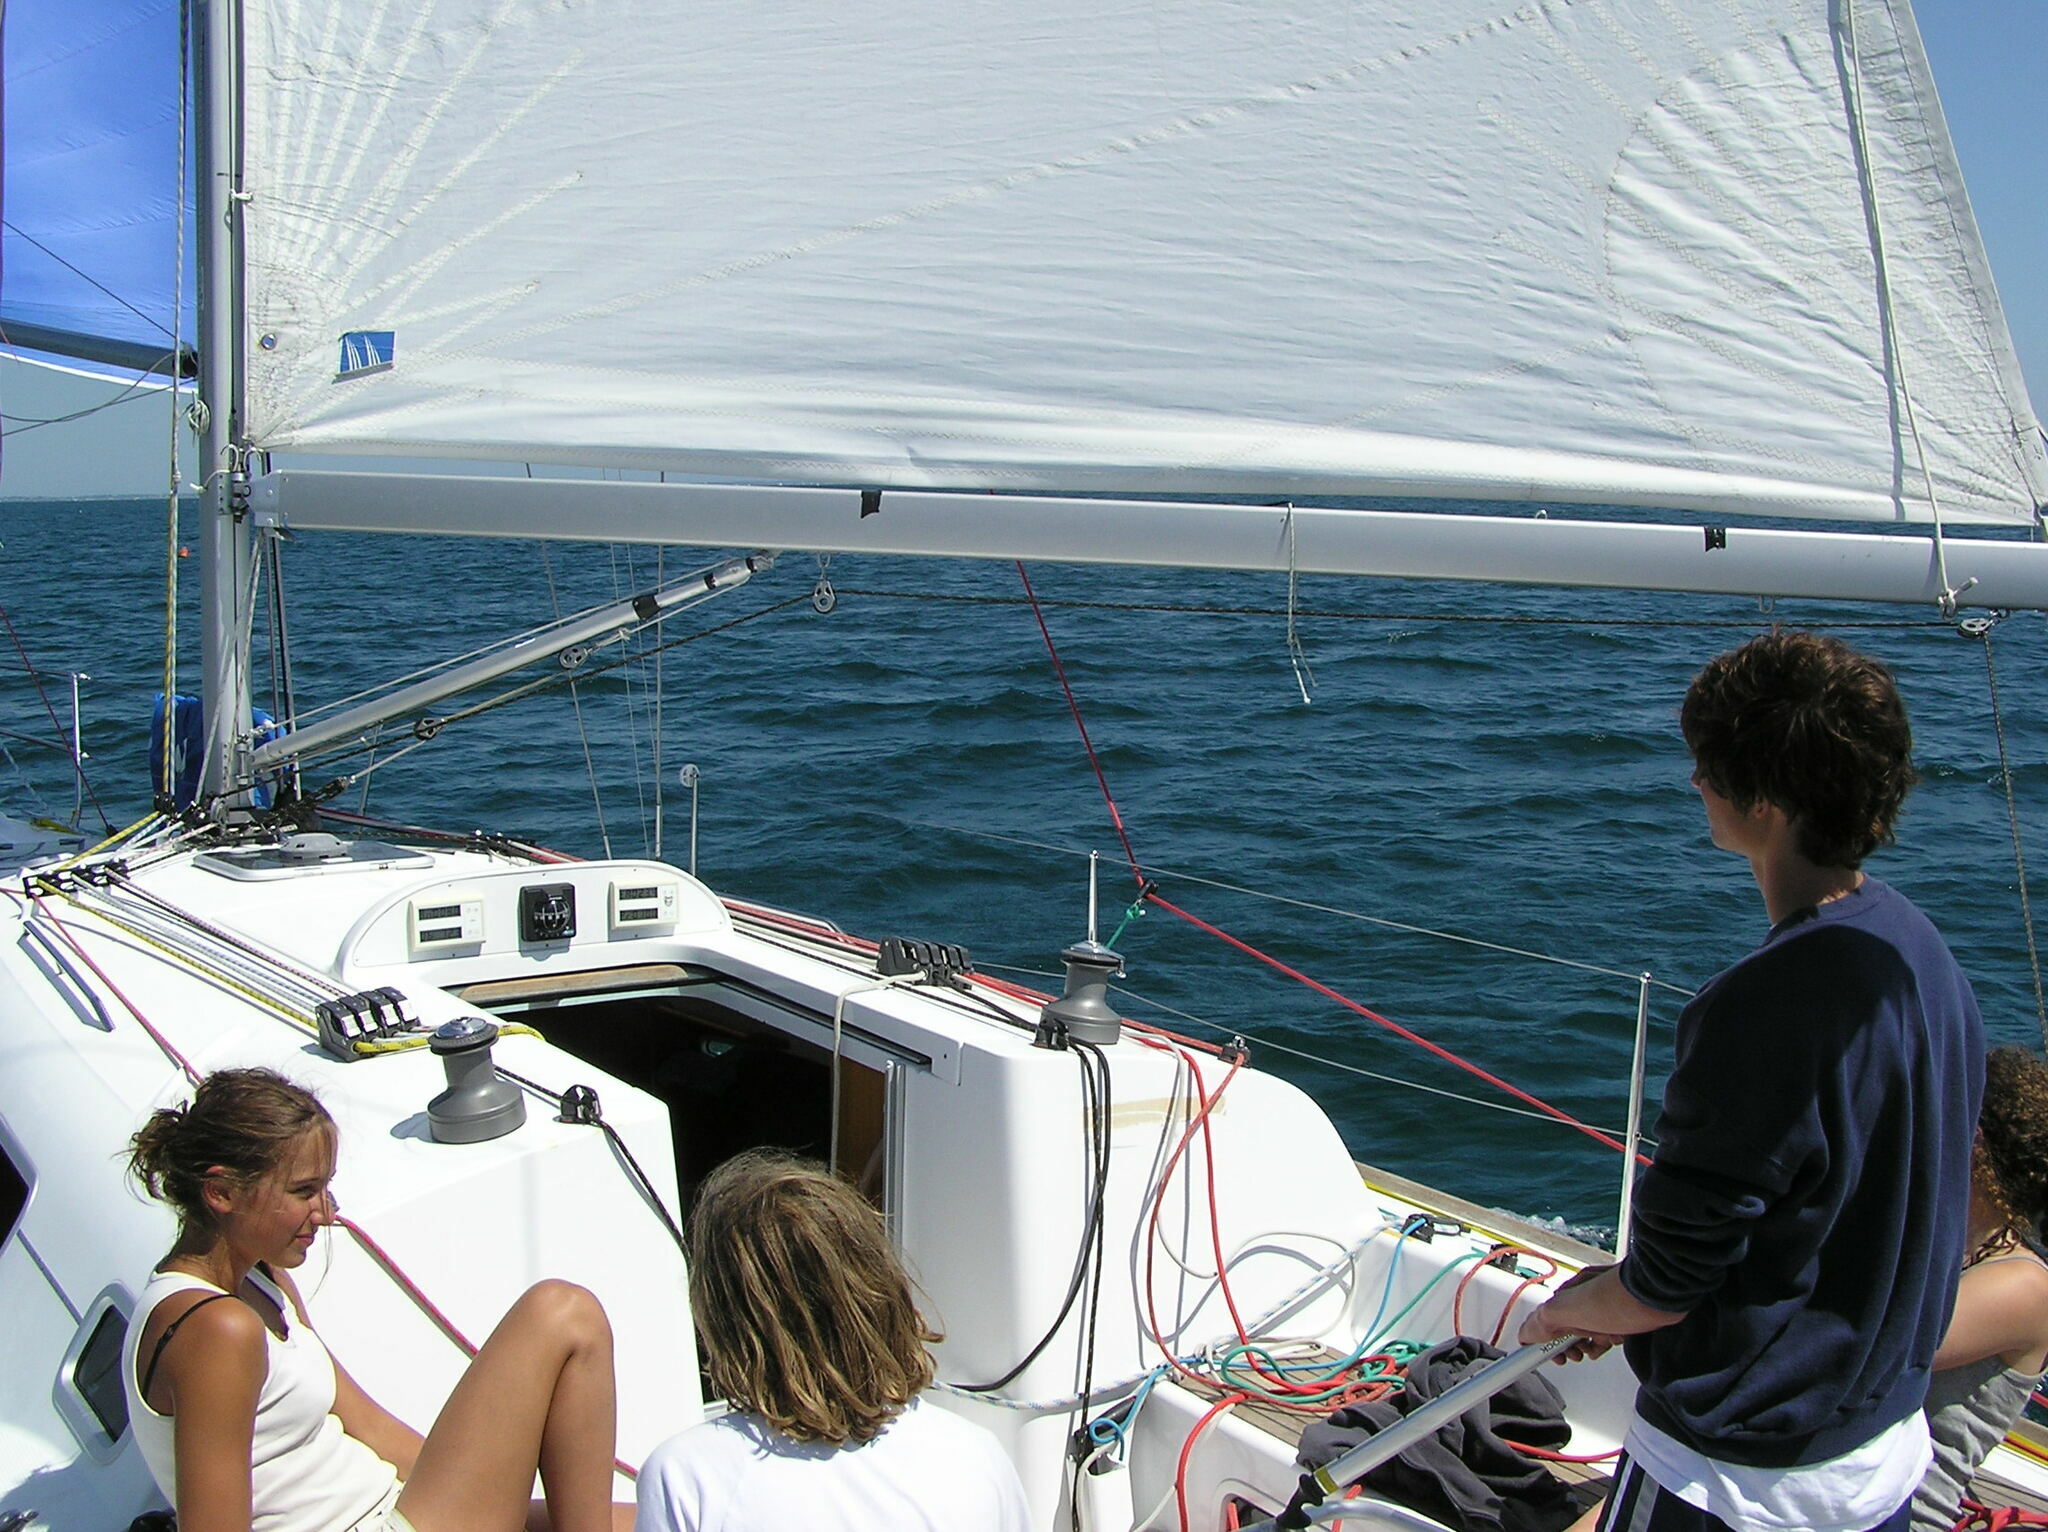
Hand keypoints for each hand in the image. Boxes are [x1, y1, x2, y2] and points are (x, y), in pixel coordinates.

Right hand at [1518, 1263, 1655, 1360]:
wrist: (1660, 1294)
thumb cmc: (1620, 1298)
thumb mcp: (1572, 1311)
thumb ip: (1544, 1322)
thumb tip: (1525, 1334)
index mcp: (1566, 1296)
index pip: (1543, 1322)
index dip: (1544, 1343)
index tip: (1548, 1358)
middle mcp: (1582, 1298)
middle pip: (1565, 1330)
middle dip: (1570, 1345)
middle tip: (1578, 1352)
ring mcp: (1603, 1306)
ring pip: (1588, 1333)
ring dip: (1592, 1343)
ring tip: (1602, 1343)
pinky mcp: (1622, 1313)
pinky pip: (1608, 1332)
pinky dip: (1609, 1339)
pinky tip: (1616, 1338)